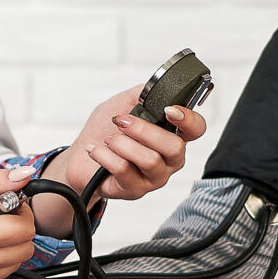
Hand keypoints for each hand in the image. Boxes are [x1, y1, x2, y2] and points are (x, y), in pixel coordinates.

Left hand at [55, 85, 208, 206]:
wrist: (81, 156)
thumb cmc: (105, 130)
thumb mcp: (124, 102)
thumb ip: (144, 94)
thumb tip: (157, 88)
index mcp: (172, 134)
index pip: (196, 129)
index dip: (188, 120)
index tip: (169, 111)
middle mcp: (169, 158)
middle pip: (175, 147)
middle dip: (144, 130)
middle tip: (122, 122)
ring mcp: (154, 177)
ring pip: (150, 160)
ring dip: (123, 144)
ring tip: (109, 139)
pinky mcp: (135, 190)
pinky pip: (125, 170)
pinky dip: (105, 155)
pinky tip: (98, 150)